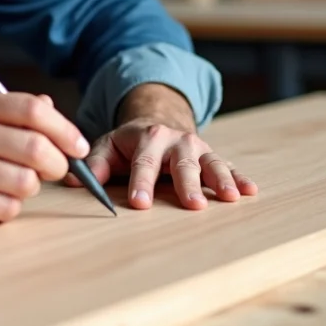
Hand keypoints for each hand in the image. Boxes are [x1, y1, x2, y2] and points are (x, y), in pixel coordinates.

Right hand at [0, 87, 88, 226]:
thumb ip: (9, 109)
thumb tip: (51, 106)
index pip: (34, 110)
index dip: (65, 129)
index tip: (77, 146)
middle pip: (37, 148)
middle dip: (57, 164)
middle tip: (54, 170)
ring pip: (28, 183)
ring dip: (30, 188)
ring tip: (10, 184)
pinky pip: (9, 208)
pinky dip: (9, 207)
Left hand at [66, 119, 256, 210]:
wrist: (157, 120)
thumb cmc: (129, 143)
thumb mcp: (108, 146)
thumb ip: (95, 164)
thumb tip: (74, 181)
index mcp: (147, 137)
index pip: (143, 163)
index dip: (141, 183)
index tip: (139, 204)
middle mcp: (176, 141)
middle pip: (182, 163)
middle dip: (187, 184)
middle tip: (193, 205)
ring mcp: (197, 148)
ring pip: (211, 163)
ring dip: (221, 180)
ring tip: (231, 198)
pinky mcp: (212, 157)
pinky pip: (230, 166)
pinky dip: (240, 178)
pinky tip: (251, 190)